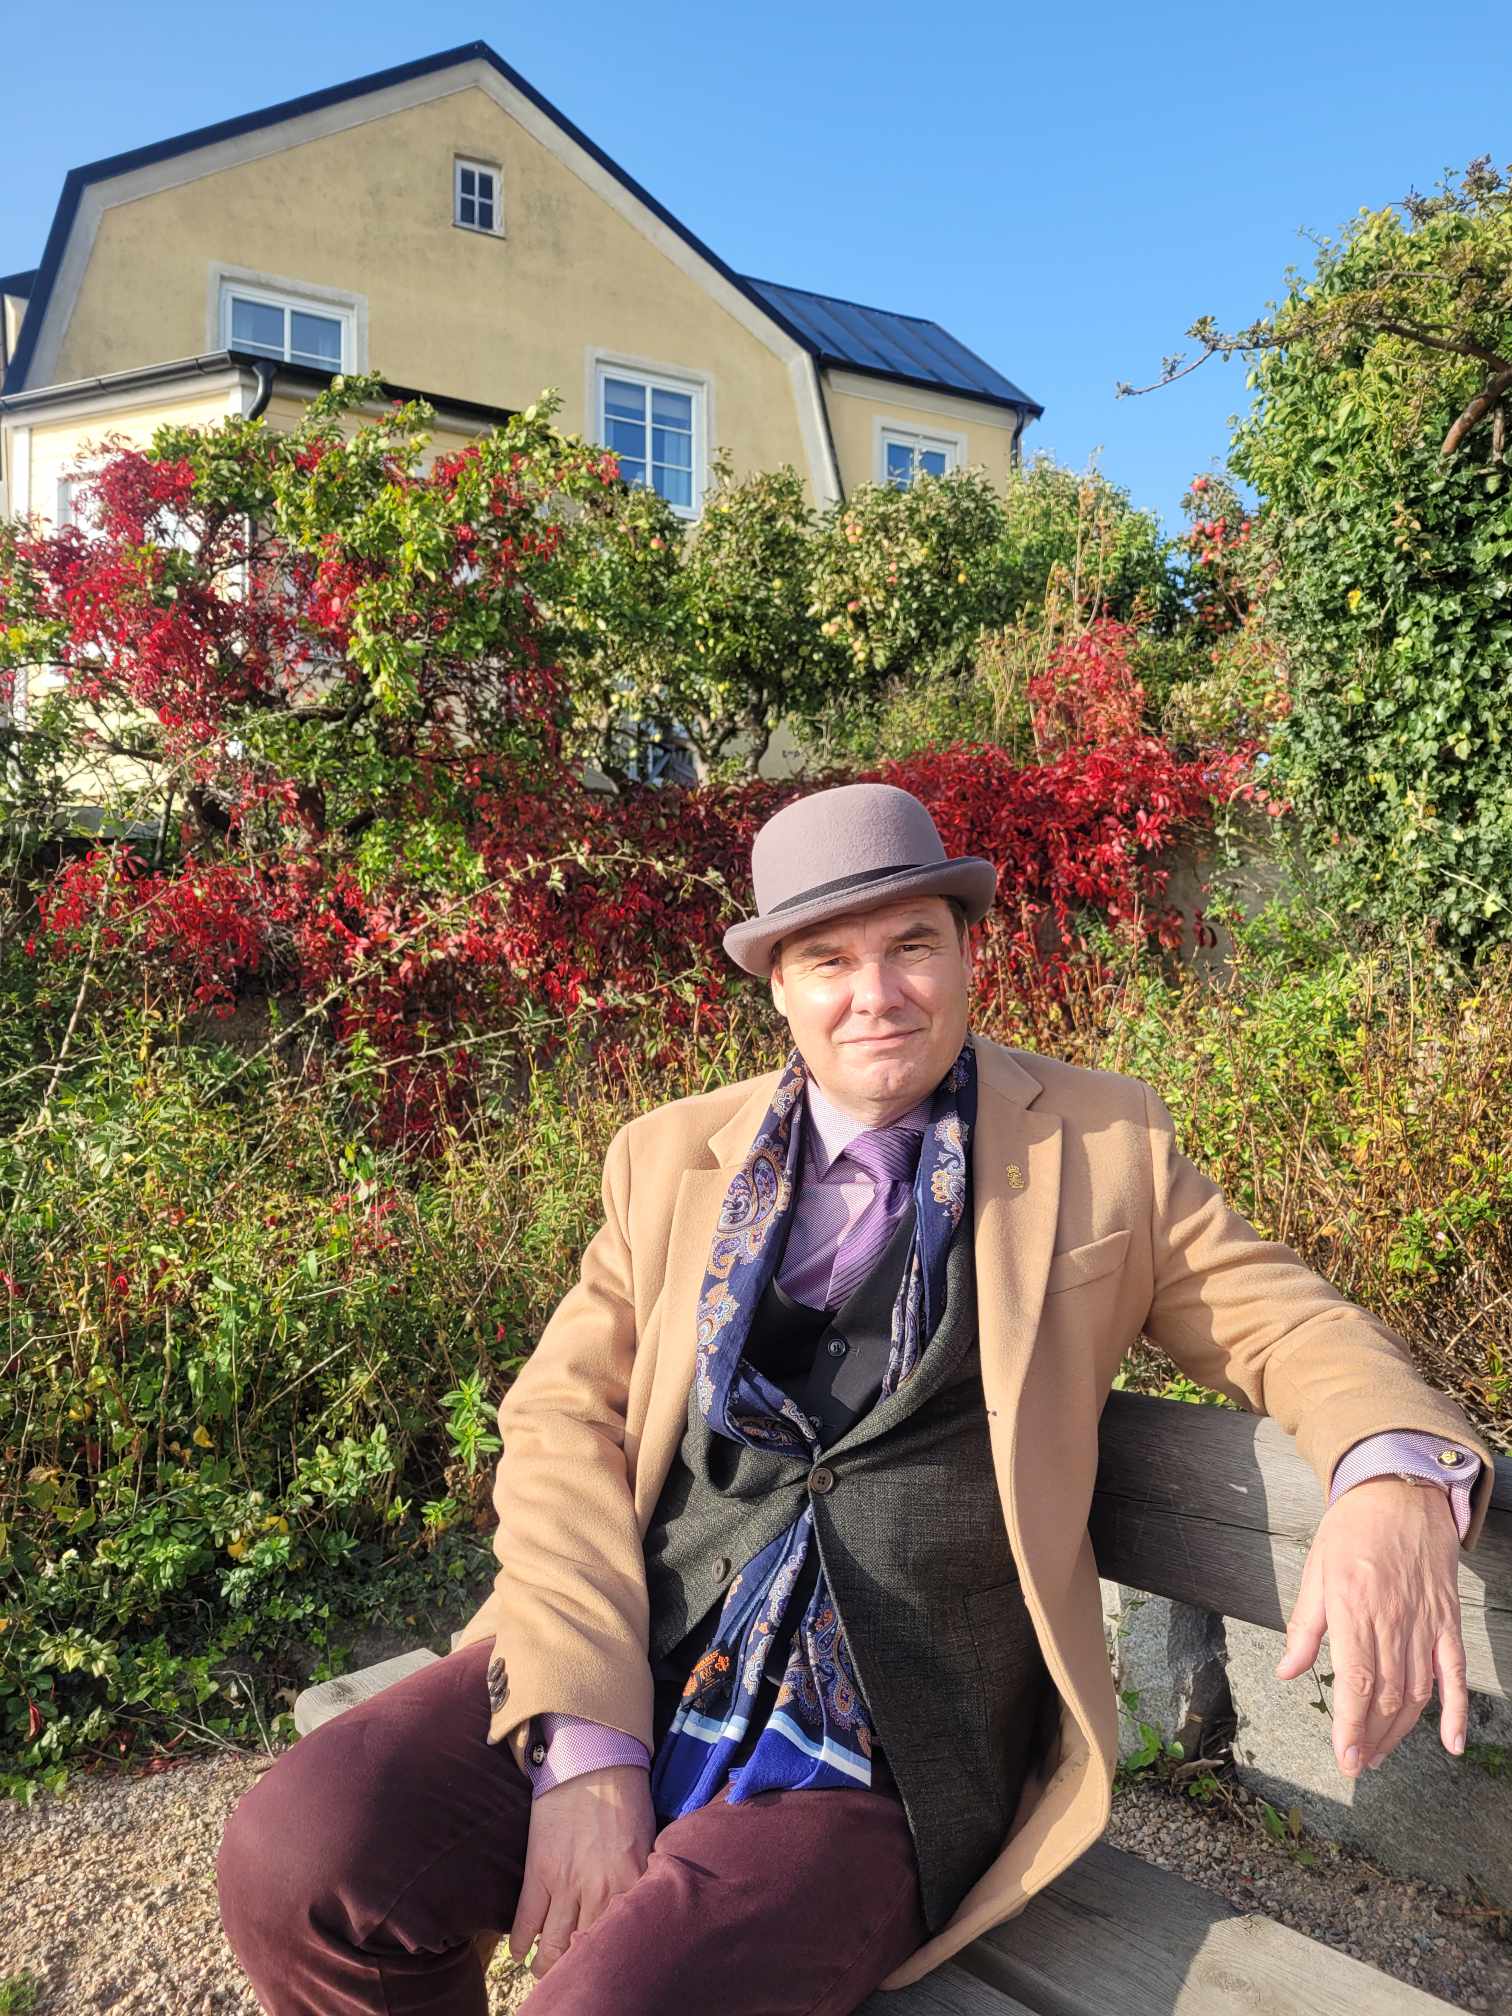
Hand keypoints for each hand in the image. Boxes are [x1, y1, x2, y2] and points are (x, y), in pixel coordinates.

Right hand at [508, 1764, 655, 1978]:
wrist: (594, 1756)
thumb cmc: (626, 1797)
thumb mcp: (646, 1843)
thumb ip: (638, 1883)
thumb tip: (631, 1916)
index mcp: (632, 1884)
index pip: (619, 1941)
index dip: (609, 1959)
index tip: (605, 1965)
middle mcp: (600, 1890)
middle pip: (582, 1953)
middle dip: (575, 1968)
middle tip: (572, 1970)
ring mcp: (566, 1883)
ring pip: (550, 1950)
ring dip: (546, 1965)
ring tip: (546, 1966)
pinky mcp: (539, 1871)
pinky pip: (524, 1923)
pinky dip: (521, 1943)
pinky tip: (522, 1949)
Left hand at [1275, 1476, 1468, 1776]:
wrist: (1399, 1493)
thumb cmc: (1351, 1530)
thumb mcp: (1316, 1572)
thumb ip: (1304, 1628)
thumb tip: (1287, 1672)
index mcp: (1353, 1608)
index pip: (1356, 1682)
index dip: (1352, 1727)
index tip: (1345, 1759)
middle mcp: (1391, 1620)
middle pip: (1386, 1695)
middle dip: (1371, 1737)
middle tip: (1358, 1763)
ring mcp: (1424, 1622)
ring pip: (1416, 1692)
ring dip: (1399, 1731)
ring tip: (1380, 1753)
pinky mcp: (1446, 1621)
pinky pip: (1454, 1673)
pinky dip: (1454, 1710)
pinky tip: (1451, 1743)